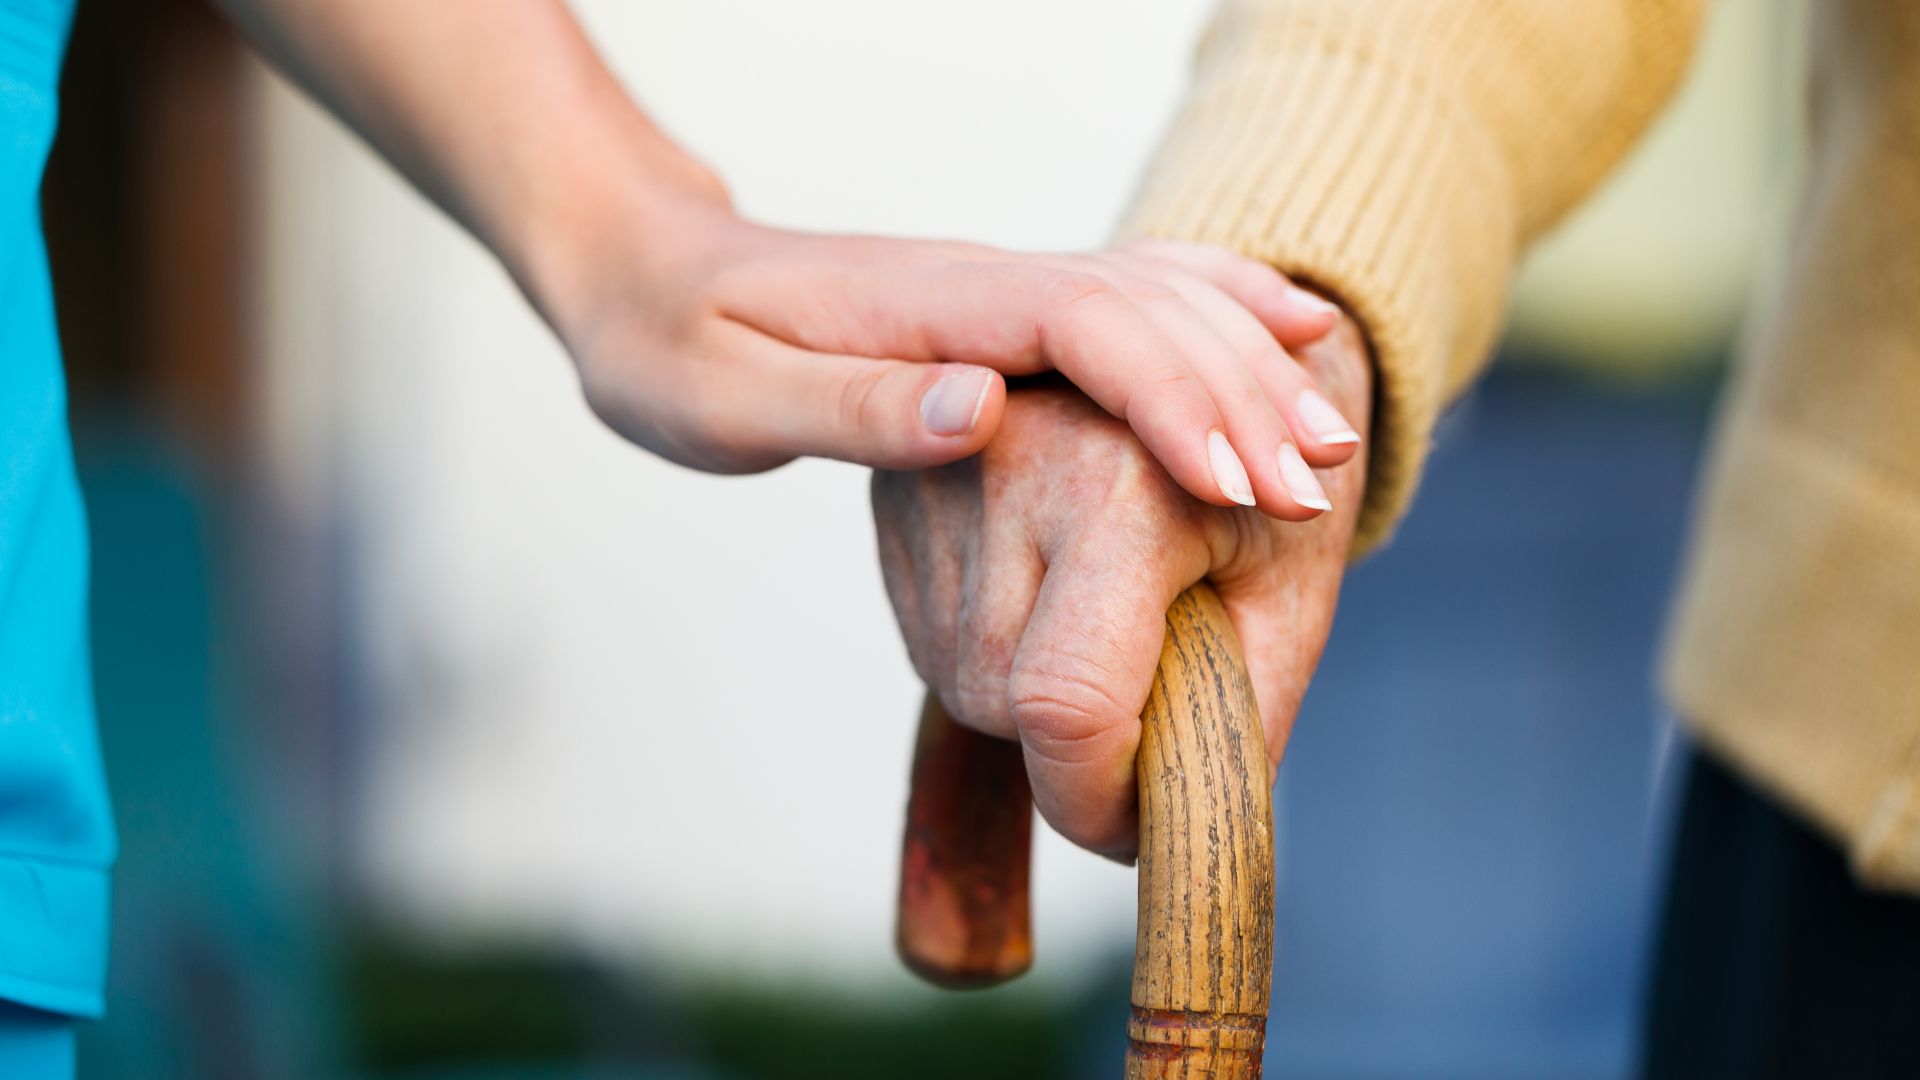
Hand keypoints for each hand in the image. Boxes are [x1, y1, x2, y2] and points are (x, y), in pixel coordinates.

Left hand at [538, 191, 1360, 511]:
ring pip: (1159, 303)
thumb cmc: (668, 346)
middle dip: (1240, 397)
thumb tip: (982, 409)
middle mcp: (985, 283)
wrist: (642, 270)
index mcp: (930, 306)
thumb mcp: (726, 398)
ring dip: (1248, 365)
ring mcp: (1002, 289)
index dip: (1170, 399)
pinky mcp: (1004, 310)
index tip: (1237, 482)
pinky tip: (1288, 326)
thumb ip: (853, 410)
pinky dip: (1220, 310)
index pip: (1085, 330)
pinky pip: (1137, 296)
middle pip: (1147, 315)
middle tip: (1320, 488)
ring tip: (1332, 441)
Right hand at [872, 308, 1370, 856]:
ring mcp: (934, 469)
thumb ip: (1238, 719)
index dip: (1096, 800)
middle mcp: (1004, 457)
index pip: (1066, 702)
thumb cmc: (1268, 475)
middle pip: (1003, 703)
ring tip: (1110, 624)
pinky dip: (995, 655)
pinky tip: (1053, 597)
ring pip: (958, 680)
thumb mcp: (1290, 594)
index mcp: (1121, 480)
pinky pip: (931, 637)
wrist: (1210, 351)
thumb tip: (1167, 830)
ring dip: (1031, 701)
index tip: (1137, 830)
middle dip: (1076, 747)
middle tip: (1153, 699)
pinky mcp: (895, 488)